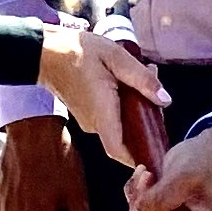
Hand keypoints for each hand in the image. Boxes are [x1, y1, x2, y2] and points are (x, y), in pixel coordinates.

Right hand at [36, 23, 161, 168]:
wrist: (45, 53)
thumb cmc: (77, 51)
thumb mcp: (115, 57)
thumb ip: (142, 78)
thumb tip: (166, 100)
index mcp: (102, 112)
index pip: (118, 151)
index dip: (139, 160)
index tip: (158, 156)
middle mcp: (95, 123)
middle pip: (127, 139)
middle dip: (147, 124)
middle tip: (158, 97)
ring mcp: (90, 121)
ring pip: (122, 127)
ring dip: (138, 112)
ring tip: (146, 81)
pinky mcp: (88, 115)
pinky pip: (113, 119)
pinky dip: (126, 107)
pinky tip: (130, 84)